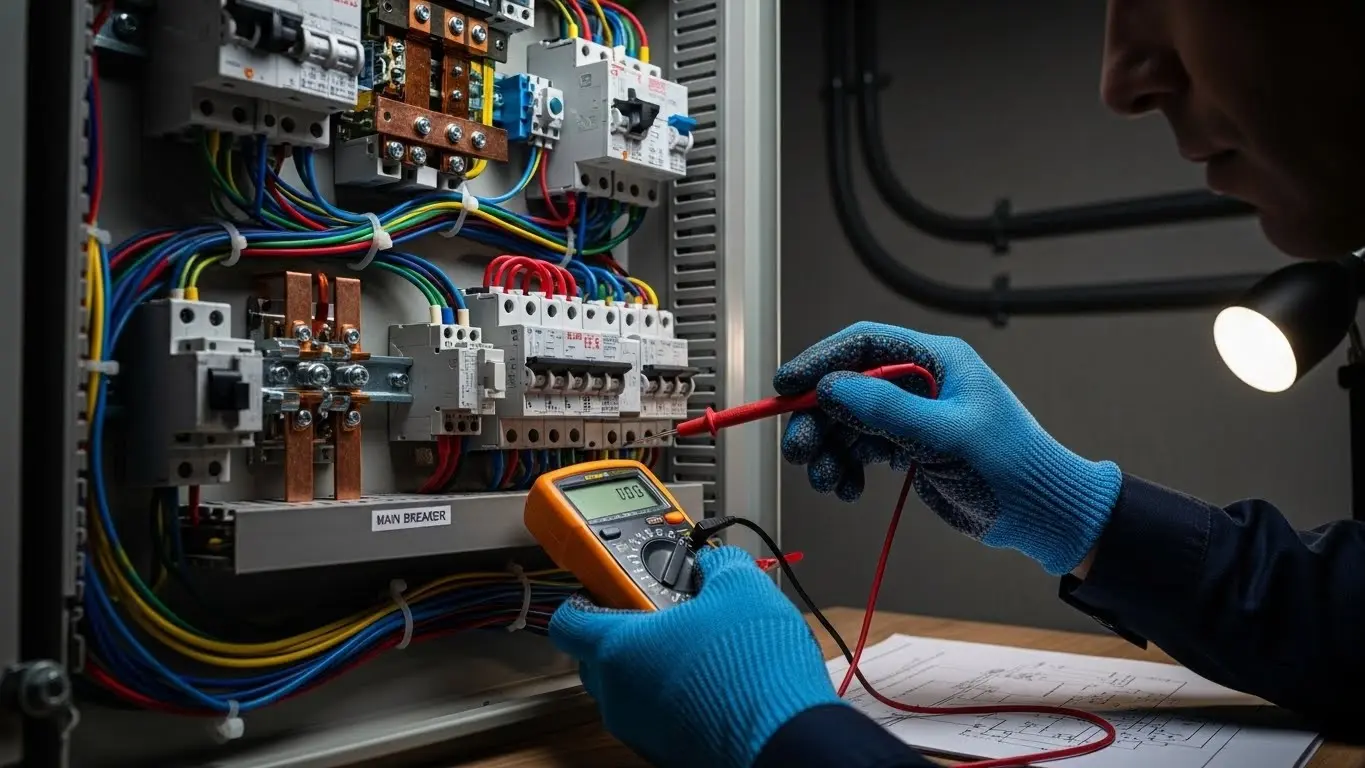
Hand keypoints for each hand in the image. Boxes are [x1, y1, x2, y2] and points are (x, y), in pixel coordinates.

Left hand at [549, 546, 840, 767]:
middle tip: (669, 611)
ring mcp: (642, 730)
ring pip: (630, 688)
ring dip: (656, 664)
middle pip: (598, 656)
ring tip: (702, 644)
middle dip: (629, 629)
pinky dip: (677, 694)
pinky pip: (659, 715)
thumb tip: (716, 562)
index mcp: (618, 650)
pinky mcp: (668, 752)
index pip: (568, 621)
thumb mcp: (741, 588)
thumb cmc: (753, 673)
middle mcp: (619, 697)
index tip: (610, 585)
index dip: (586, 596)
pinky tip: (717, 679)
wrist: (786, 743)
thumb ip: (719, 564)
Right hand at [776, 321, 1120, 574]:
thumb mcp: (946, 436)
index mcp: (935, 360)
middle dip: (818, 417)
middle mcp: (919, 382)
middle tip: (801, 449)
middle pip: (847, 387)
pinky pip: (861, 449)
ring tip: (827, 480)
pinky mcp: (908, 448)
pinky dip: (847, 468)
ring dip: (829, 450)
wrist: (1040, 512)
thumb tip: (830, 389)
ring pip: (848, 422)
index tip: (787, 386)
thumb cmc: (1010, 466)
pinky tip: (849, 489)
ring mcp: (912, 416)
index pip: (863, 345)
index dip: (820, 362)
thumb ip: (886, 411)